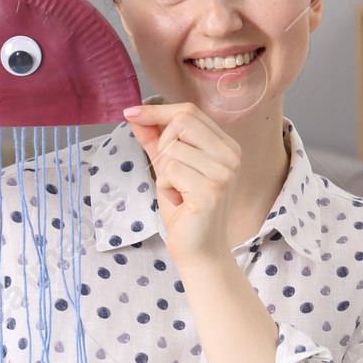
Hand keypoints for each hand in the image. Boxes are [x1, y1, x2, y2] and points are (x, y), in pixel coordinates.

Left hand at [124, 100, 241, 266]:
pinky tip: (179, 201)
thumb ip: (154, 140)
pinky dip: (165, 187)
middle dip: (162, 146)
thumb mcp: (168, 168)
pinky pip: (171, 171)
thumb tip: (135, 114)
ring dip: (164, 173)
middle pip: (181, 122)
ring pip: (172, 149)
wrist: (199, 250)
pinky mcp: (211, 190)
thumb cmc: (185, 210)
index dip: (158, 111)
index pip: (189, 111)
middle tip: (170, 174)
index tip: (132, 113)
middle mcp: (231, 155)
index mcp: (226, 146)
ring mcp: (224, 173)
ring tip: (177, 192)